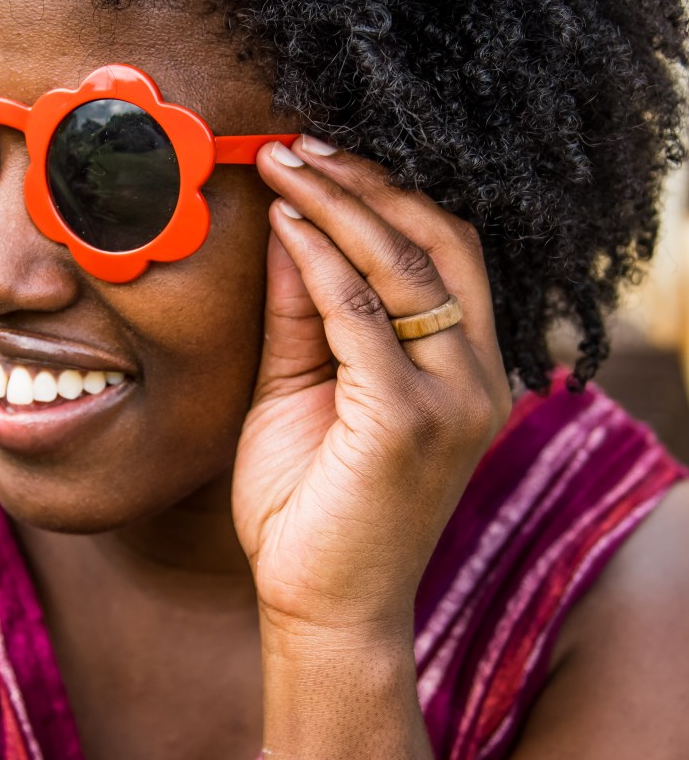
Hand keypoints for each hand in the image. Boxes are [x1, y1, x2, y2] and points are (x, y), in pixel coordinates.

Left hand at [232, 137, 512, 646]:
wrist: (321, 613)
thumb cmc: (309, 510)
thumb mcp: (304, 391)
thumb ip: (305, 315)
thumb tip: (288, 225)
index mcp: (467, 371)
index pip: (444, 254)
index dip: (384, 195)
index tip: (317, 156)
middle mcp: (478, 379)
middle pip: (439, 244)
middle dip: (365, 184)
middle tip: (296, 145)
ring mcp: (453, 401)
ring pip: (406, 268)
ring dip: (339, 206)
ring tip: (281, 166)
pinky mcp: (408, 421)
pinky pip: (363, 316)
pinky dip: (321, 262)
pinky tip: (285, 226)